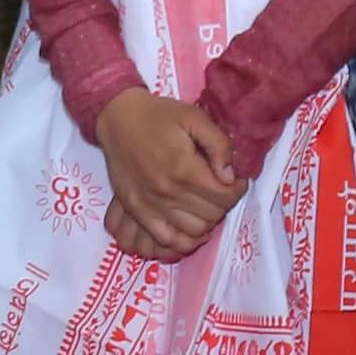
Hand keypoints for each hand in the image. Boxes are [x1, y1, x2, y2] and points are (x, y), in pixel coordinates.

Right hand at [93, 91, 241, 258]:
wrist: (117, 118)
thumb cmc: (158, 115)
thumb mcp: (194, 117)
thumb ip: (219, 144)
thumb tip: (231, 175)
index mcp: (184, 168)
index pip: (225, 195)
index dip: (238, 188)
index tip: (236, 178)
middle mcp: (168, 192)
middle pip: (213, 214)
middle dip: (224, 201)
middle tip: (221, 187)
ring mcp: (150, 205)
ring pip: (195, 230)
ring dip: (207, 219)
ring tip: (206, 201)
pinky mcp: (137, 211)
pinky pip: (166, 239)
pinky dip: (183, 238)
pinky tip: (190, 223)